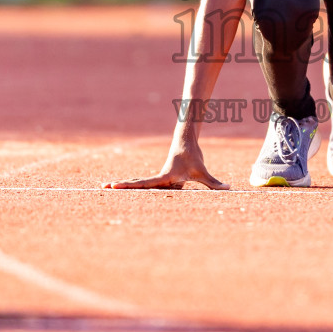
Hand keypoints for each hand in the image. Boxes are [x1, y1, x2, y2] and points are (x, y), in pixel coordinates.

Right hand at [106, 143, 228, 189]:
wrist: (187, 142)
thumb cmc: (193, 157)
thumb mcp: (203, 172)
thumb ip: (214, 183)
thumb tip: (229, 189)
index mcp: (165, 176)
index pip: (145, 184)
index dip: (131, 186)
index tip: (117, 186)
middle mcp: (159, 177)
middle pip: (137, 183)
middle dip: (121, 186)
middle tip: (104, 187)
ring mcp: (159, 177)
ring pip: (140, 183)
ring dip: (125, 186)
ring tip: (107, 187)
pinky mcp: (162, 178)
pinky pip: (147, 185)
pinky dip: (135, 187)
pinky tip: (124, 189)